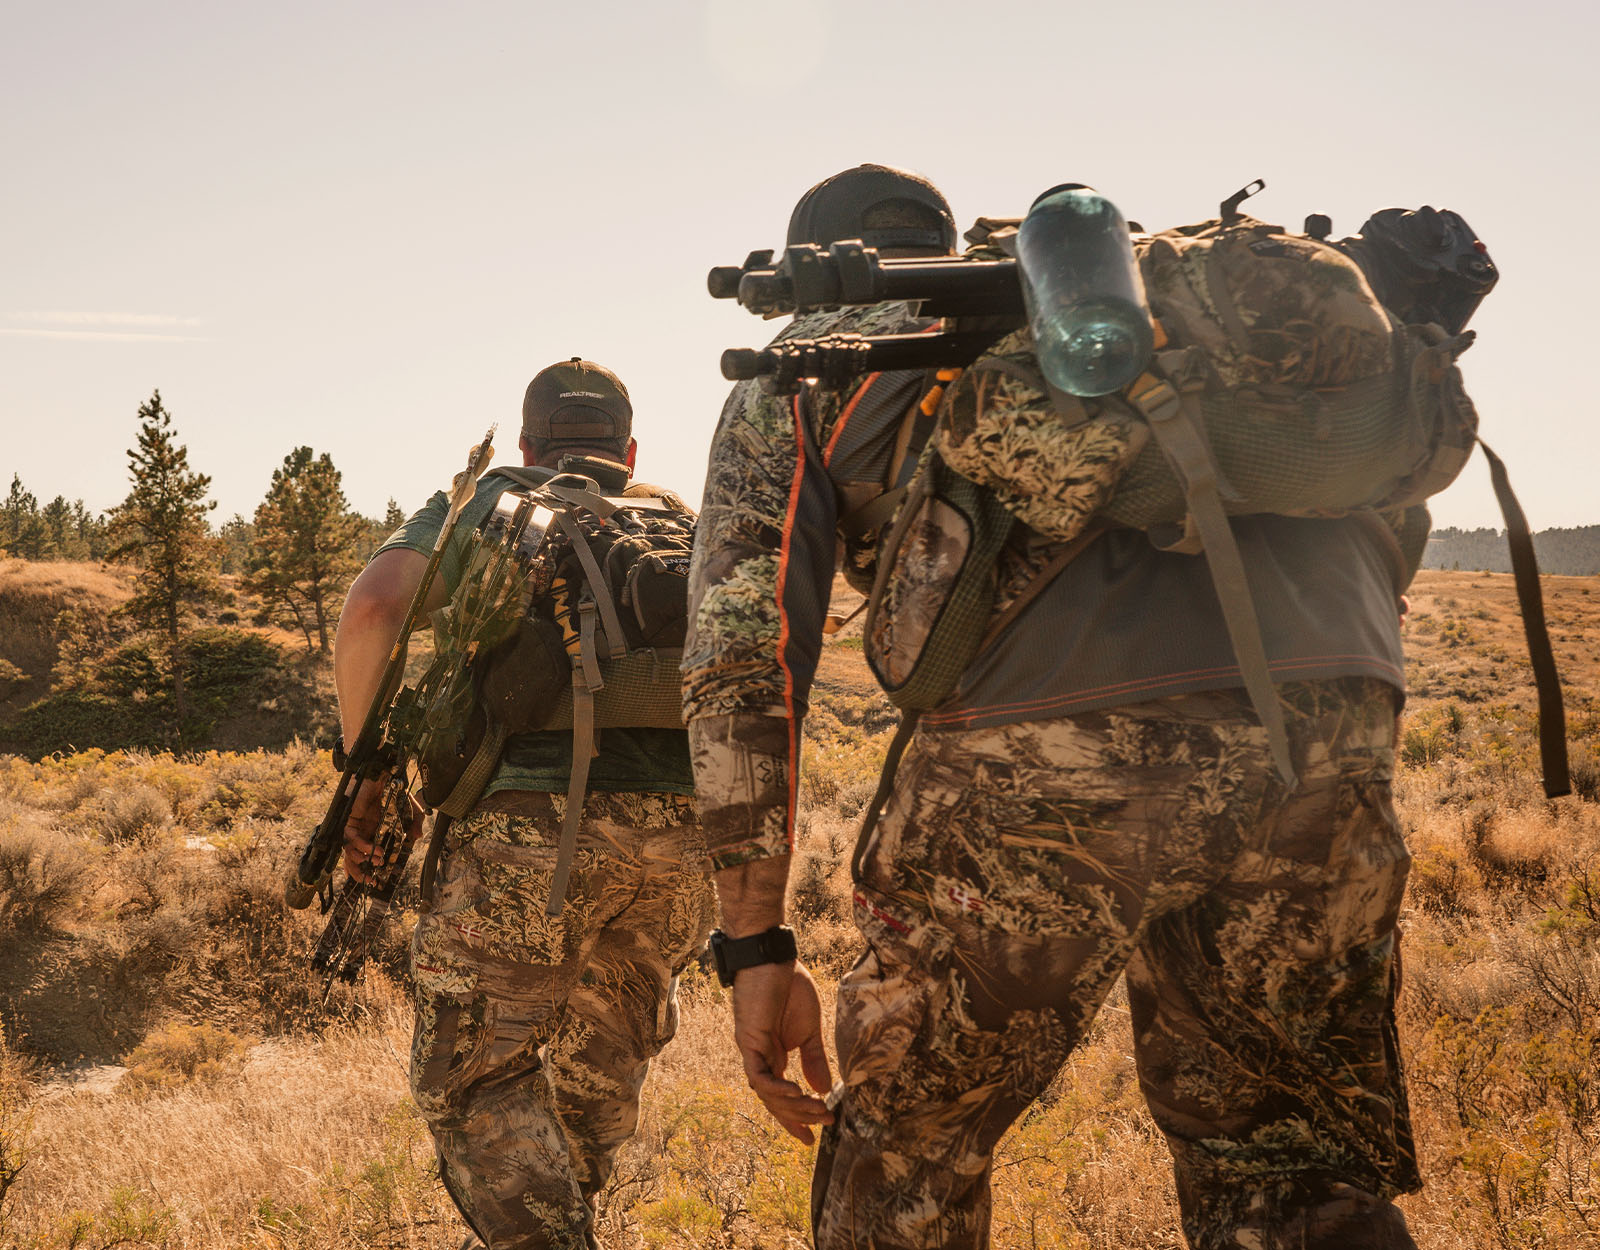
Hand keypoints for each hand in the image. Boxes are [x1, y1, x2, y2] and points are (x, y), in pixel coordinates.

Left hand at [341, 776, 422, 883]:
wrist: (384, 773)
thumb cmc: (394, 790)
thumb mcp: (411, 809)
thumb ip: (415, 823)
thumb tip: (417, 837)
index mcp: (375, 832)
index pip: (367, 856)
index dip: (367, 869)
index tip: (375, 881)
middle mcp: (363, 832)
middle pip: (353, 858)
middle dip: (359, 872)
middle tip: (371, 880)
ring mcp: (356, 826)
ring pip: (348, 851)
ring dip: (361, 860)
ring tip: (376, 862)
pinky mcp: (350, 820)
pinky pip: (350, 838)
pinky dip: (361, 846)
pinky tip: (372, 849)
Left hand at [731, 958, 834, 1144]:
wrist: (773, 958)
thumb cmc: (790, 987)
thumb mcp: (810, 1029)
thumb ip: (814, 1059)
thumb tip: (823, 1088)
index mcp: (774, 1056)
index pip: (781, 1097)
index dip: (795, 1119)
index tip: (811, 1139)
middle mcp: (760, 1058)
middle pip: (775, 1101)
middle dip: (800, 1116)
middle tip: (825, 1122)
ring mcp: (753, 1051)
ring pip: (768, 1093)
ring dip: (793, 1106)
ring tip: (817, 1109)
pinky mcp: (749, 1041)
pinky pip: (759, 1075)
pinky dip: (776, 1088)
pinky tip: (797, 1092)